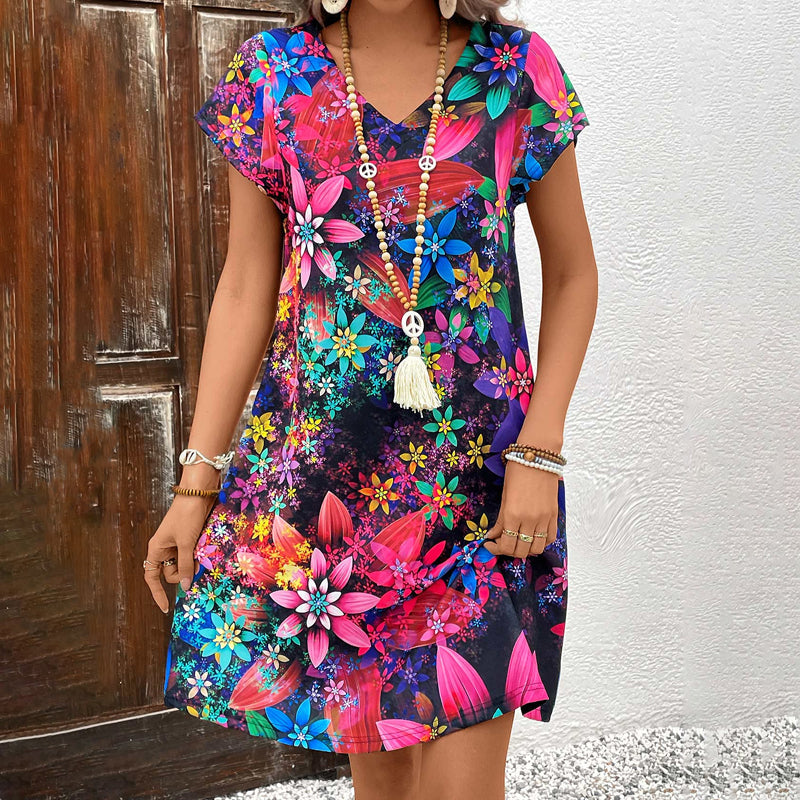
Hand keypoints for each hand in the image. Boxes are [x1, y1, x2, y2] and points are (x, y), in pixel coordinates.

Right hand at [143, 493, 216, 613]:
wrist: (198, 492)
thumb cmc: (187, 515)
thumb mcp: (186, 542)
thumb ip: (185, 565)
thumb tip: (184, 587)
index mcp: (156, 548)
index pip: (152, 577)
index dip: (157, 593)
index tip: (166, 608)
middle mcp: (164, 548)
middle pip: (172, 572)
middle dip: (184, 572)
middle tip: (196, 562)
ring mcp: (177, 543)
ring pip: (184, 564)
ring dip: (193, 563)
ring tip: (201, 550)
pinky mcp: (189, 538)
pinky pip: (192, 554)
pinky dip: (198, 555)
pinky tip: (205, 549)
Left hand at [483, 460, 558, 558]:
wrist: (537, 456)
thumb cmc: (517, 471)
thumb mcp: (503, 496)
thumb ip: (500, 519)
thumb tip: (493, 536)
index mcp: (512, 515)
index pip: (505, 545)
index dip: (495, 549)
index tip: (490, 544)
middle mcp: (529, 520)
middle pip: (520, 551)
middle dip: (508, 551)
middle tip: (502, 543)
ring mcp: (543, 519)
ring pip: (536, 549)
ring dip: (525, 549)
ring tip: (517, 541)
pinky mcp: (554, 515)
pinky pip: (549, 538)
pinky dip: (540, 542)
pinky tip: (532, 536)